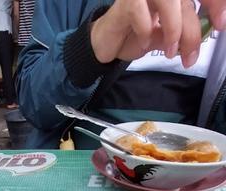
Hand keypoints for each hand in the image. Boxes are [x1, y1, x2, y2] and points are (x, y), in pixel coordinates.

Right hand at [90, 0, 222, 68]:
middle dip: (193, 28)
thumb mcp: (168, 35)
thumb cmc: (138, 35)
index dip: (215, 4)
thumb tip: (206, 32)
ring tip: (170, 52)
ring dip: (173, 29)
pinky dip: (146, 30)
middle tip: (191, 55)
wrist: (107, 43)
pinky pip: (140, 12)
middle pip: (185, 0)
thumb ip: (186, 31)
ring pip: (168, 0)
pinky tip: (144, 41)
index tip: (220, 24)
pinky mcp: (124, 2)